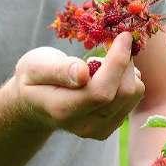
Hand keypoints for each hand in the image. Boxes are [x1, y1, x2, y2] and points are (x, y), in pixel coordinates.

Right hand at [14, 32, 143, 139]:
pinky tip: (108, 73)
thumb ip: (58, 70)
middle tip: (111, 43)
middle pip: (123, 93)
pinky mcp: (110, 126)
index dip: (117, 62)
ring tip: (102, 62)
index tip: (123, 35)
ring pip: (133, 95)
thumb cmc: (32, 78)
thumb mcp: (34, 67)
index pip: (101, 91)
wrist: (32, 104)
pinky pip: (133, 99)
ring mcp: (99, 129)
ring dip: (127, 70)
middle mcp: (84, 126)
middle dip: (125, 62)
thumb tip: (83, 72)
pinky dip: (127, 79)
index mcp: (63, 110)